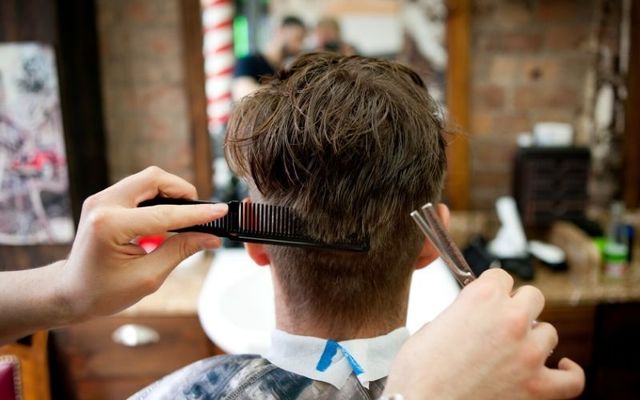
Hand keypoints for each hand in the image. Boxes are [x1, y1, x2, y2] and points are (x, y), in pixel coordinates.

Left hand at [55, 166, 226, 321]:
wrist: (69, 292)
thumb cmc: (102, 291)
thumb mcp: (148, 277)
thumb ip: (180, 251)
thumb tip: (210, 237)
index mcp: (110, 226)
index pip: (164, 213)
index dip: (197, 213)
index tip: (219, 211)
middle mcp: (103, 205)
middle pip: (154, 178)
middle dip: (182, 190)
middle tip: (199, 212)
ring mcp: (101, 199)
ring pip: (147, 179)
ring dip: (170, 193)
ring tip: (183, 217)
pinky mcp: (104, 200)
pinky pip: (138, 188)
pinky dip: (158, 197)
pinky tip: (165, 218)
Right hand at [384, 268, 583, 399]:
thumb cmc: (419, 371)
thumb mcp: (432, 326)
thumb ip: (459, 314)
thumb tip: (469, 321)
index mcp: (482, 297)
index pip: (501, 277)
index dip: (493, 289)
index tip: (489, 299)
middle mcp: (510, 319)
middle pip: (533, 297)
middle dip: (518, 307)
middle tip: (502, 322)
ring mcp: (528, 353)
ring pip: (549, 332)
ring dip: (534, 339)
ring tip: (518, 349)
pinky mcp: (537, 387)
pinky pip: (572, 379)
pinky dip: (569, 373)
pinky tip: (561, 367)